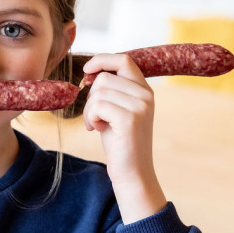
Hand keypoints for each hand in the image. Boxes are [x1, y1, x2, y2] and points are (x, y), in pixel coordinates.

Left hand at [82, 53, 165, 223]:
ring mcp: (140, 106)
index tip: (87, 71)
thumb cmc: (120, 143)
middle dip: (91, 97)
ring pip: (99, 92)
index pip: (124, 59)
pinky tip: (96, 130)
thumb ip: (110, 91)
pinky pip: (98, 106)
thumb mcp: (115, 111)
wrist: (132, 172)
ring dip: (90, 110)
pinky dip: (90, 118)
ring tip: (96, 125)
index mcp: (144, 90)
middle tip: (94, 117)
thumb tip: (92, 72)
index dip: (102, 60)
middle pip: (105, 77)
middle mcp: (146, 95)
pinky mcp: (130, 119)